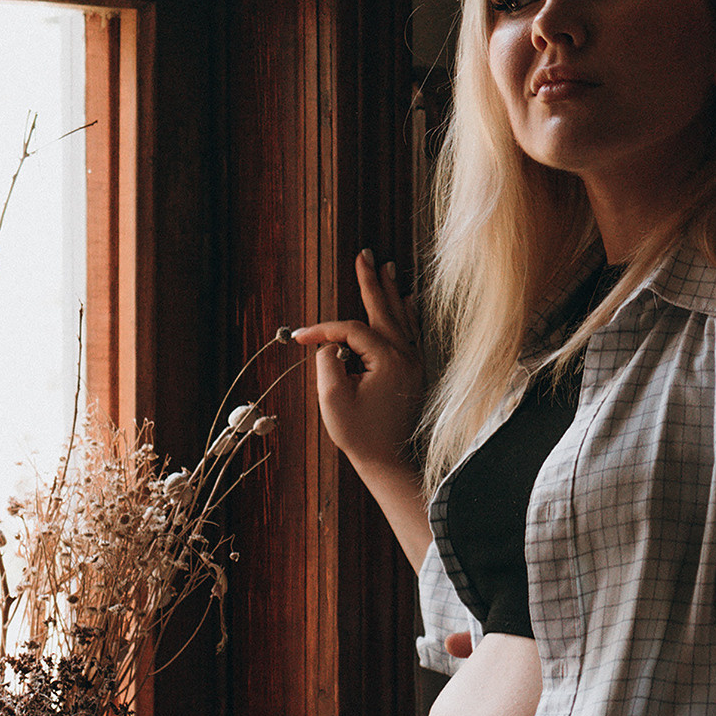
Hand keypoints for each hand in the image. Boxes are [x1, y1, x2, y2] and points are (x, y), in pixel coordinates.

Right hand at [289, 251, 422, 472]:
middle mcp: (407, 356)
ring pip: (402, 318)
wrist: (391, 461)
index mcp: (388, 360)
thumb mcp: (333, 400)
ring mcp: (415, 363)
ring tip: (387, 267)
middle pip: (385, 310)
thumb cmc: (361, 435)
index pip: (351, 330)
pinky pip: (412, 333)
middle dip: (371, 281)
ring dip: (391, 292)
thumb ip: (328, 363)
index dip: (323, 329)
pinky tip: (409, 301)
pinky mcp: (416, 372)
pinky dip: (407, 314)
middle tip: (365, 254)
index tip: (299, 337)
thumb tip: (332, 344)